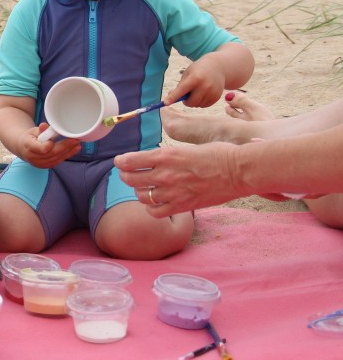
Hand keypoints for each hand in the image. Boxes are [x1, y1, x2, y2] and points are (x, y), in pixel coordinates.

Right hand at [21, 123, 80, 168]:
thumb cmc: (30, 138)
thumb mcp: (33, 131)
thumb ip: (40, 130)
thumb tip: (44, 125)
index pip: (41, 148)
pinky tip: (74, 150)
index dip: (50, 145)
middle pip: (52, 153)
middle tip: (76, 140)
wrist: (23, 148)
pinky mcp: (45, 166)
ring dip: (69, 152)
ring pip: (56, 158)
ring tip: (78, 145)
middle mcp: (33, 157)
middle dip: (65, 147)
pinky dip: (66, 155)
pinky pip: (57, 161)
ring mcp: (39, 163)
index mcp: (28, 146)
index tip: (59, 138)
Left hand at [115, 142, 242, 216]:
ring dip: (140, 192)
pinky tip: (156, 202)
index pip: (130, 160)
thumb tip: (155, 159)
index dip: (121, 162)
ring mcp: (173, 192)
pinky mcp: (182, 206)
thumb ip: (168, 155)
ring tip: (145, 188)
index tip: (120, 162)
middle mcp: (165, 174)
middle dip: (126, 176)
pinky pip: (155, 212)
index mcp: (166, 155)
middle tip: (128, 175)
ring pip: (141, 196)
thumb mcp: (187, 147)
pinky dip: (151, 208)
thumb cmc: (218, 154)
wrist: (239, 171)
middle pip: (130, 179)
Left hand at [166, 58, 225, 107]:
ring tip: (197, 92)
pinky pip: (204, 106)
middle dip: (186, 101)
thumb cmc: (198, 70)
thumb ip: (179, 86)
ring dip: (194, 102)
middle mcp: (204, 85)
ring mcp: (212, 92)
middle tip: (186, 95)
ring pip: (197, 105)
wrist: (218, 67)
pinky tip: (203, 93)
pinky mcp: (217, 96)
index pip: (181, 90)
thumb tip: (169, 99)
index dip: (173, 97)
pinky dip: (201, 102)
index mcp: (195, 78)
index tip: (165, 103)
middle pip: (191, 102)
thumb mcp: (187, 74)